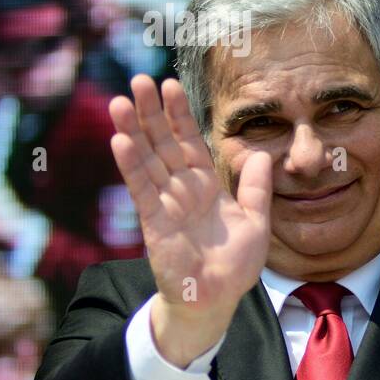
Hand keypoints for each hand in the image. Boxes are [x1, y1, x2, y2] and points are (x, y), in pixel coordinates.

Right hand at [108, 75, 271, 365]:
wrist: (218, 299)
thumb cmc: (235, 264)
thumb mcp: (256, 221)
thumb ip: (256, 188)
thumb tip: (260, 153)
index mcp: (206, 185)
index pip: (191, 142)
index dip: (180, 116)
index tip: (170, 86)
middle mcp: (182, 189)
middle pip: (164, 144)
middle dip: (152, 113)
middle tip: (138, 80)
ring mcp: (166, 203)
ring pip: (147, 160)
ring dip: (133, 131)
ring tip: (120, 101)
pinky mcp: (154, 222)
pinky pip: (142, 188)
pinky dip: (131, 165)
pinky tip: (119, 140)